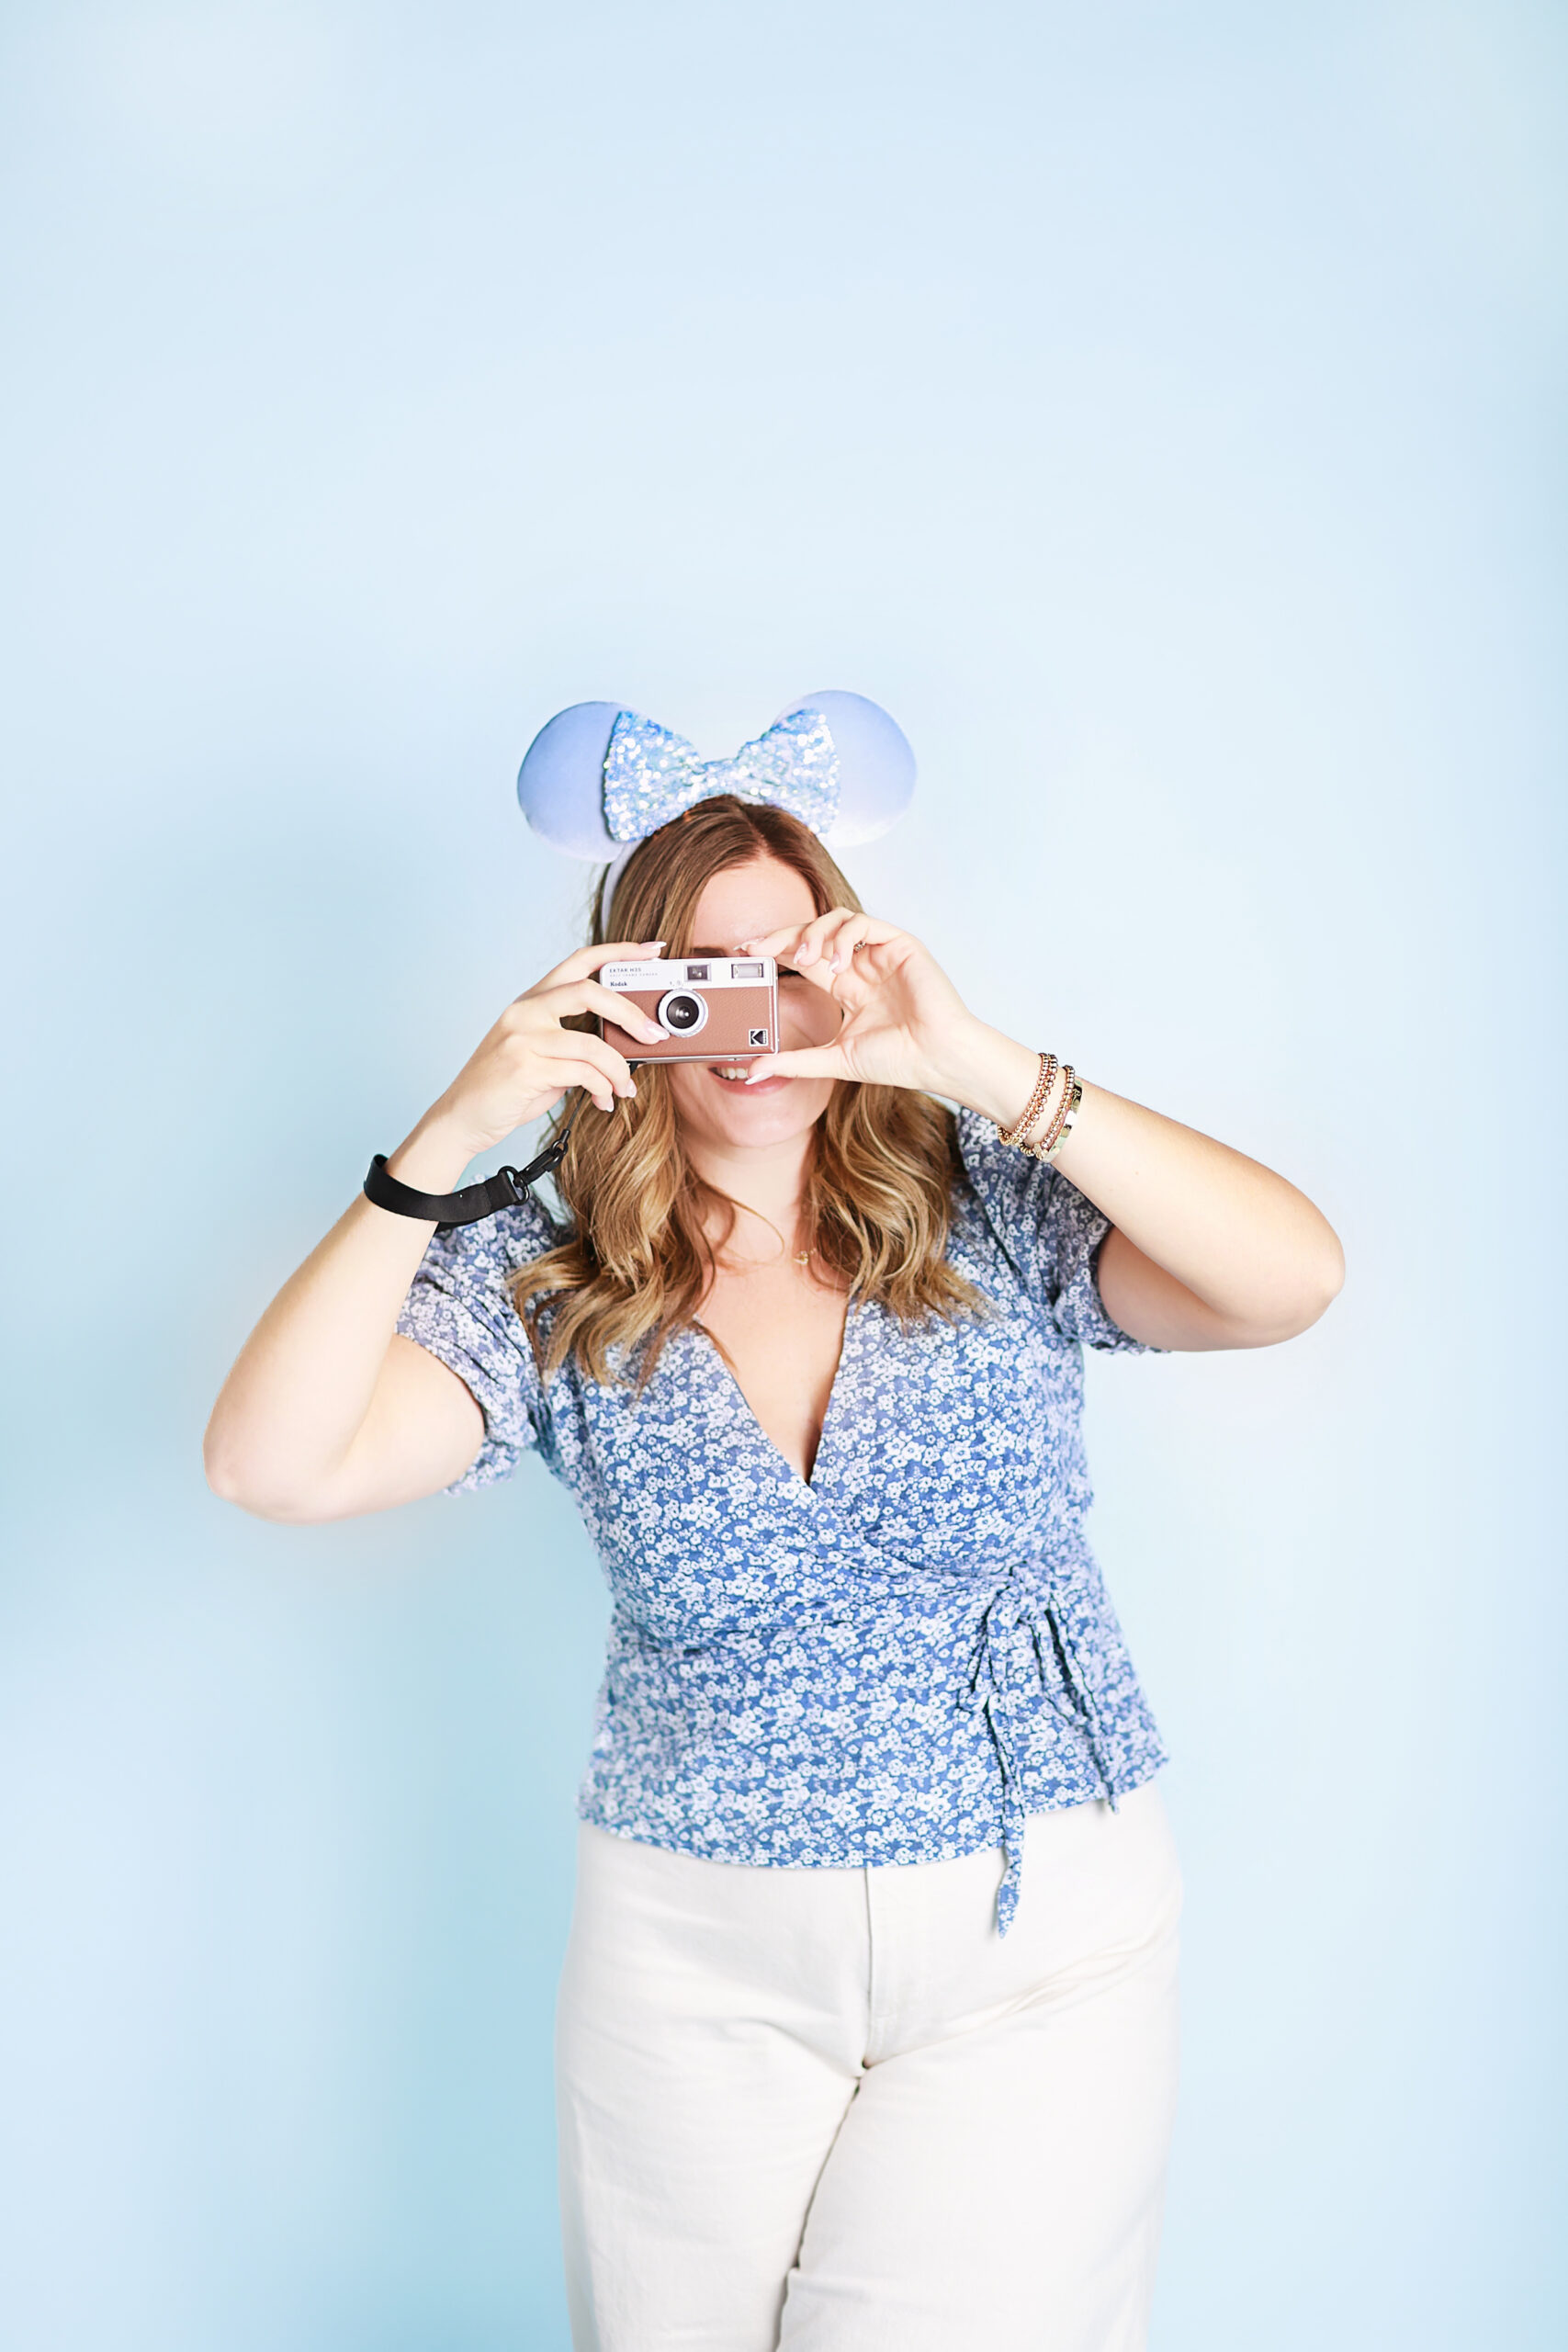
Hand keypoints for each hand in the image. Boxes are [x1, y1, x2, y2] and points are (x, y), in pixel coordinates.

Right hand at [427, 938, 668, 1154]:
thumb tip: (622, 1044)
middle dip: (631, 1014)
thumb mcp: (539, 1052)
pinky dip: (602, 1089)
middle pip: (590, 991)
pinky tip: (603, 1101)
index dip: (617, 951)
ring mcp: (522, 1038)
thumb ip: (572, 1040)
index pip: (578, 961)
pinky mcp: (525, 1068)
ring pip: (592, 1044)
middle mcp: (525, 1011)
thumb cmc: (506, 1087)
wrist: (462, 1118)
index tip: (650, 950)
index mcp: (531, 1001)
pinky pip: (582, 1074)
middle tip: (653, 1035)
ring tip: (625, 1088)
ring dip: (619, 1070)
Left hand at [739, 909, 991, 1101]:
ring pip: (837, 919)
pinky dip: (844, 938)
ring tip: (804, 956)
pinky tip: (838, 963)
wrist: (937, 1059)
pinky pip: (864, 924)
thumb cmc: (898, 1060)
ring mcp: (880, 953)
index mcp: (846, 986)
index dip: (775, 950)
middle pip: (814, 933)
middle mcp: (861, 965)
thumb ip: (793, 1062)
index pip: (804, 957)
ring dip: (814, 933)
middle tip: (757, 947)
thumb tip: (752, 1072)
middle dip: (782, 936)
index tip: (746, 953)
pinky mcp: (900, 944)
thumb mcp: (834, 1060)